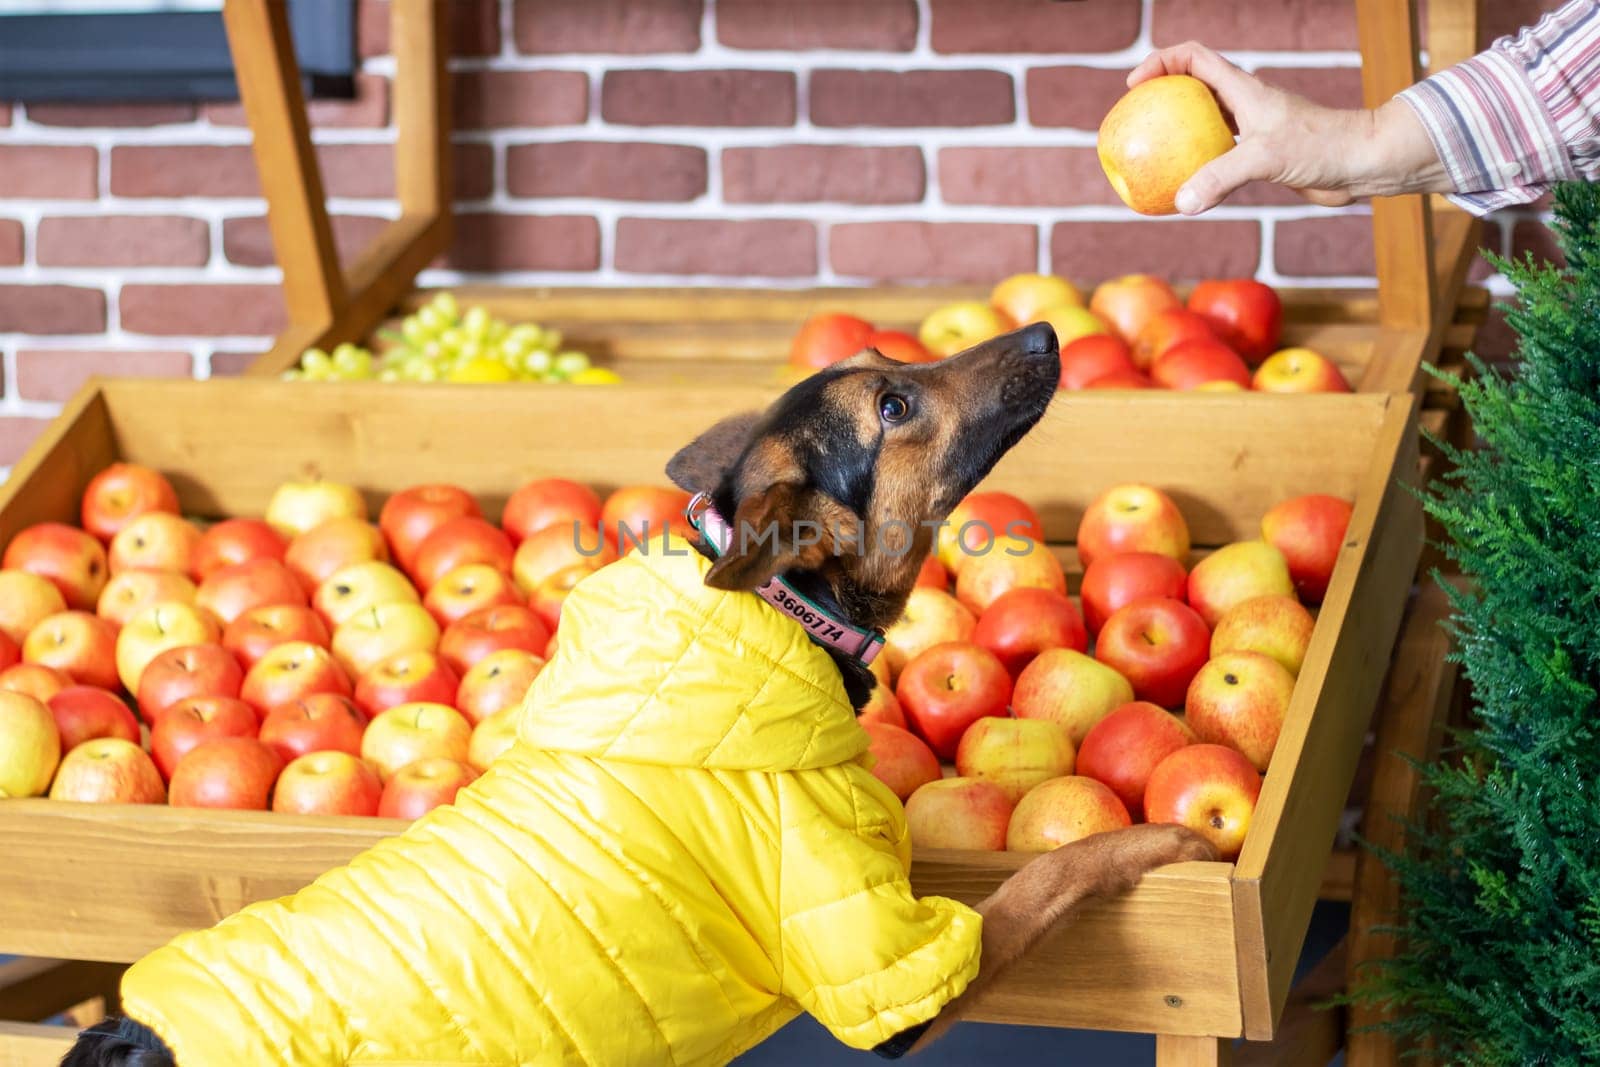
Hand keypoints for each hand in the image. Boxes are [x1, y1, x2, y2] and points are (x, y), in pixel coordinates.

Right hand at [1127, 41, 1447, 213]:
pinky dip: (1196, 167)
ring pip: (1203, 123)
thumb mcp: (1265, 159)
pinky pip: (1217, 156)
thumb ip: (1220, 177)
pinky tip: (1183, 189)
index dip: (1160, 62)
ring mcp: (1252, 129)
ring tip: (1151, 153)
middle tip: (1134, 120)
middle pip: (1192, 87)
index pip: (1193, 58)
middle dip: (1160, 96)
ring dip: (1176, 132)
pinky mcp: (1260, 155)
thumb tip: (1181, 203)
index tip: (1135, 86)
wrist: (1361, 162)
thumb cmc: (1320, 147)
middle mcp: (1244, 103)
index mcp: (1243, 89)